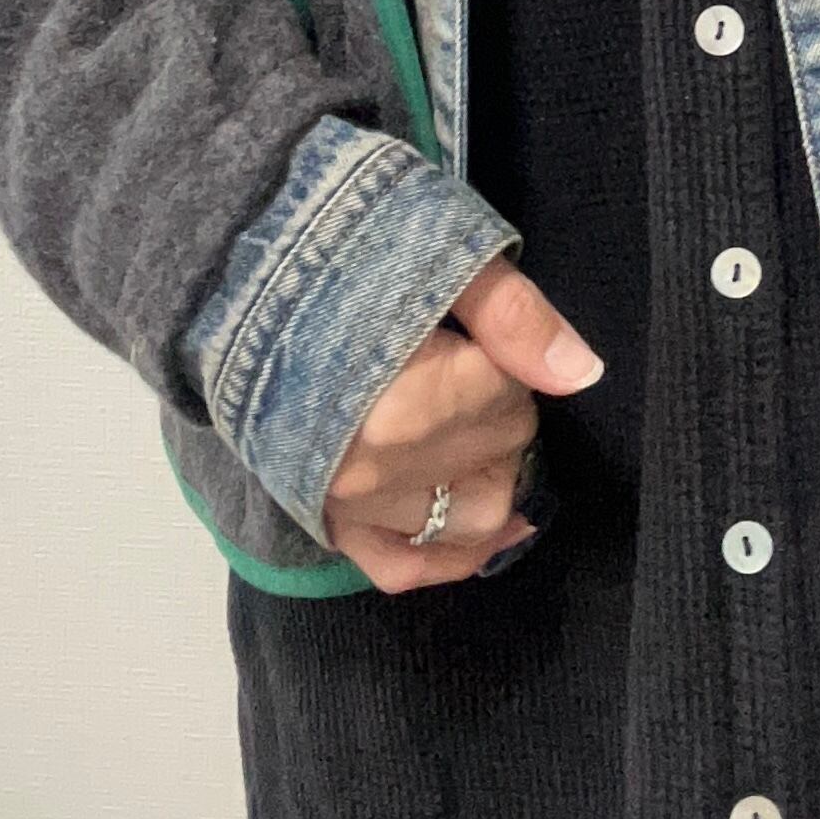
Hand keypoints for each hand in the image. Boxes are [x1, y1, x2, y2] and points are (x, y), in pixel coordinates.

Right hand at [321, 248, 601, 593]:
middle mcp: (378, 470)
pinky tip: (483, 535)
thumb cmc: (340, 251)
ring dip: (490, 478)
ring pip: (468, 522)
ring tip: (477, 433)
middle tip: (471, 368)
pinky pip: (402, 567)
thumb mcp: (439, 255)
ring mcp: (349, 505)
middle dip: (504, 416)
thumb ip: (514, 317)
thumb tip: (583, 375)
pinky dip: (448, 556)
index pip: (512, 402)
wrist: (236, 273)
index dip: (509, 364)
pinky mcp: (327, 522)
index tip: (476, 335)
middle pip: (499, 461)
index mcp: (409, 403)